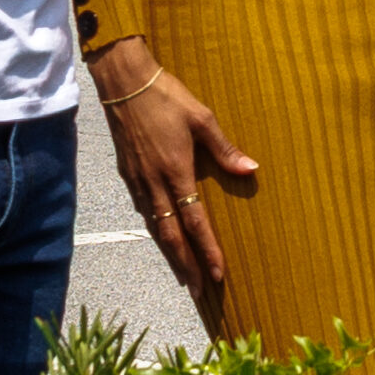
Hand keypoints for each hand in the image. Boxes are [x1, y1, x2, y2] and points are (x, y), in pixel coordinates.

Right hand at [91, 42, 258, 309]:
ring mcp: (138, 181)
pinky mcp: (128, 174)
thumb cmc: (167, 97)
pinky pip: (144, 211)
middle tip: (197, 291)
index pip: (196, 222)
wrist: (124, 83)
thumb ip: (224, 149)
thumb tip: (250, 170)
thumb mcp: (202, 118)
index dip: (208, 251)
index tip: (219, 274)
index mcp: (176, 172)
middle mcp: (154, 184)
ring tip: (181, 274)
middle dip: (186, 266)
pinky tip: (162, 236)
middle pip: (171, 236)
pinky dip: (155, 230)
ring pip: (155, 228)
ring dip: (170, 253)